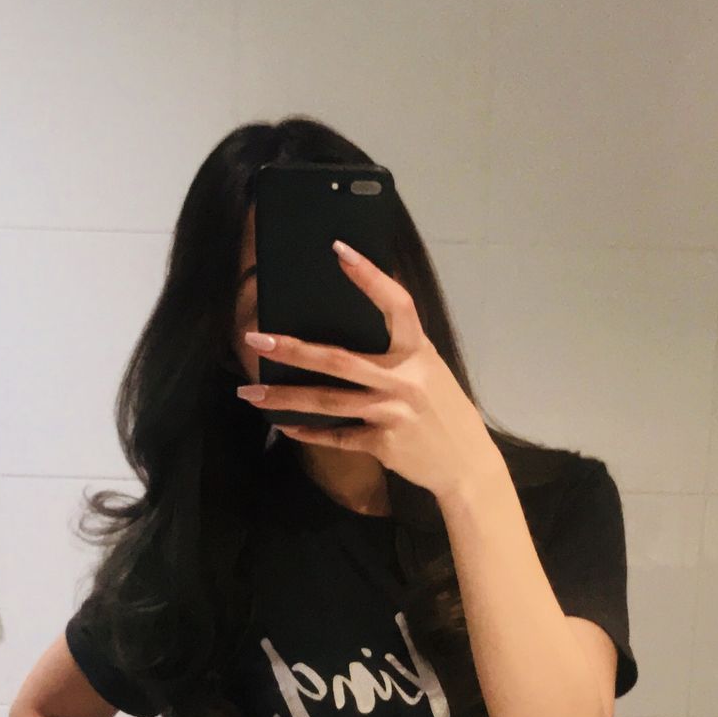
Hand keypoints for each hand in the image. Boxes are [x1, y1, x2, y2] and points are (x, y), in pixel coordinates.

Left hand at [236, 239, 498, 500]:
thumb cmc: (445, 412)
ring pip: (329, 401)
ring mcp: (392, 413)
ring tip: (250, 393)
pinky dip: (310, 433)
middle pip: (340, 360)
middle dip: (294, 349)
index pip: (397, 305)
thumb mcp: (432, 371)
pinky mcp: (384, 443)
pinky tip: (285, 427)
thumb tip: (361, 323)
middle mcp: (405, 380)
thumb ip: (400, 350)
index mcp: (419, 352)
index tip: (339, 251)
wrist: (467, 466)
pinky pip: (338, 436)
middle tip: (255, 338)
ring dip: (285, 398)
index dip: (370, 277)